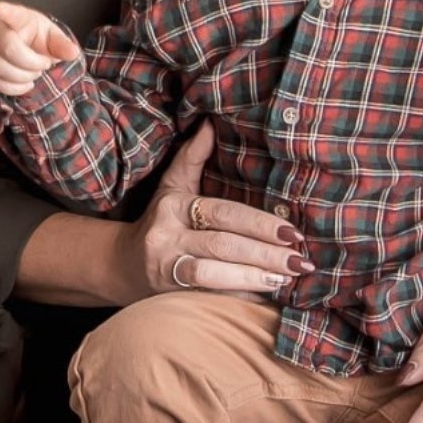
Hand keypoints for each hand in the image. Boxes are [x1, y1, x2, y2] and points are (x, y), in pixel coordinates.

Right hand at [0, 0, 79, 96]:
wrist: (28, 51)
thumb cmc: (39, 40)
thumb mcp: (54, 38)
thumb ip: (62, 45)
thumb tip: (73, 52)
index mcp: (20, 19)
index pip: (13, 14)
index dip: (6, 12)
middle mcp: (0, 32)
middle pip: (9, 49)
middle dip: (31, 63)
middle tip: (44, 64)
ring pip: (1, 68)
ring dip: (23, 77)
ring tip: (34, 73)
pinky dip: (14, 88)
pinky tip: (25, 83)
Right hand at [130, 120, 304, 299]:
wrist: (122, 264)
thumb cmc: (159, 221)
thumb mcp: (171, 187)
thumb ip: (191, 157)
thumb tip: (210, 124)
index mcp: (174, 206)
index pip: (223, 213)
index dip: (259, 223)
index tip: (292, 232)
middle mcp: (168, 235)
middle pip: (223, 245)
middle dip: (265, 254)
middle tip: (300, 261)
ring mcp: (167, 266)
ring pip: (213, 274)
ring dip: (253, 278)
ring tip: (285, 279)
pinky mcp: (169, 293)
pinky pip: (208, 296)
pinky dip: (238, 298)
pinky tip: (265, 299)